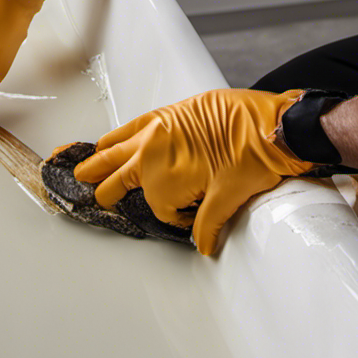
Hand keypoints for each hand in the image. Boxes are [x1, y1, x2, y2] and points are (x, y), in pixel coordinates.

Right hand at [73, 88, 309, 255]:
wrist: (272, 125)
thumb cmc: (254, 158)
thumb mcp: (228, 198)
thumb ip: (208, 224)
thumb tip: (204, 244)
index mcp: (164, 175)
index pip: (157, 205)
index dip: (173, 215)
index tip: (187, 216)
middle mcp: (154, 150)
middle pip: (121, 174)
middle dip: (107, 187)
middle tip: (91, 191)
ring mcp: (159, 129)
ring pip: (119, 147)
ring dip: (102, 159)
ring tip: (86, 166)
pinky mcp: (169, 113)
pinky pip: (134, 124)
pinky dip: (120, 134)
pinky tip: (112, 140)